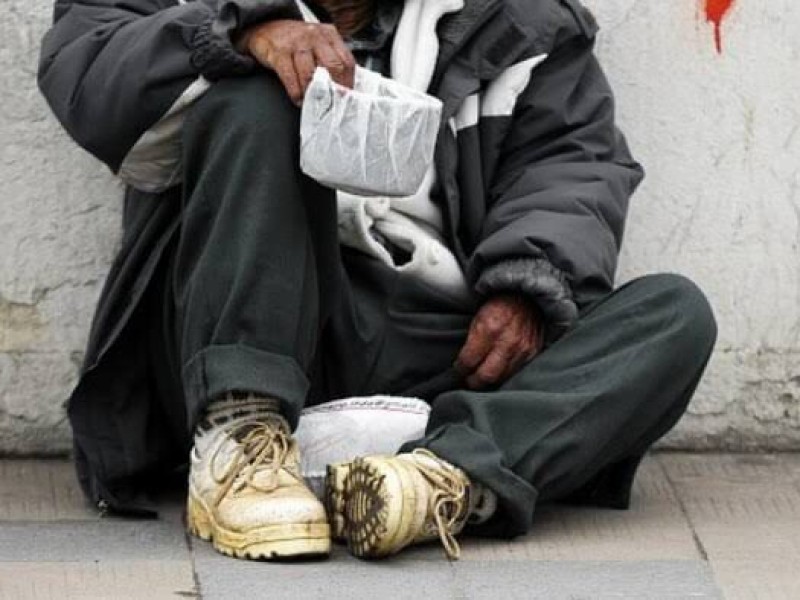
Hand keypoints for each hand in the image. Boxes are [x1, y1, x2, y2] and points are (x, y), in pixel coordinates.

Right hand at [239, 20, 355, 105]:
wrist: (265, 28)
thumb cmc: (296, 42)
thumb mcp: (319, 44)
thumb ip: (332, 60)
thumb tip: (344, 89)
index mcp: (329, 35)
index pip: (346, 62)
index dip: (348, 84)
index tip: (346, 100)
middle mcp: (315, 37)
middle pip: (333, 66)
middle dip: (334, 90)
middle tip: (333, 105)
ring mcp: (297, 43)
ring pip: (311, 75)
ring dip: (313, 94)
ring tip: (313, 104)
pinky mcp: (279, 52)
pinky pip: (291, 78)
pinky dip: (296, 93)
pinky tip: (298, 99)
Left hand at [455, 294, 544, 388]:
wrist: (527, 298)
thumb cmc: (498, 307)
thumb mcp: (478, 318)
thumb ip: (471, 342)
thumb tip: (462, 365)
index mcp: (489, 330)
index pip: (469, 361)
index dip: (459, 370)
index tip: (457, 371)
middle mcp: (507, 342)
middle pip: (486, 376)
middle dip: (474, 382)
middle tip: (468, 381)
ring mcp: (523, 350)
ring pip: (502, 379)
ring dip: (490, 382)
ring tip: (482, 378)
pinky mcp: (533, 354)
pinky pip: (516, 373)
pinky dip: (505, 375)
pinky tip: (498, 372)